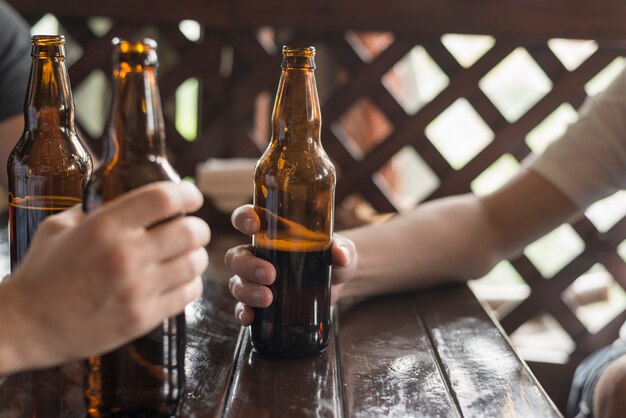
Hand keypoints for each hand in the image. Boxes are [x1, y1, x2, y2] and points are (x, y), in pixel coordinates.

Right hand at [1, 181, 209, 371]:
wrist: (26, 326)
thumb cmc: (41, 273)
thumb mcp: (59, 228)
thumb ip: (93, 210)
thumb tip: (124, 198)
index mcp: (106, 226)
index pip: (165, 198)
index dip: (187, 194)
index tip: (192, 198)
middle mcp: (126, 254)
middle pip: (191, 231)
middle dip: (199, 228)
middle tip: (194, 230)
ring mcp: (137, 289)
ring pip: (195, 263)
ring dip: (197, 256)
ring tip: (188, 256)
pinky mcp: (143, 317)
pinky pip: (188, 294)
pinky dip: (192, 284)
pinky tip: (181, 280)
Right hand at [225, 204, 356, 325]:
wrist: (338, 283)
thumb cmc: (333, 255)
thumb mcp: (342, 248)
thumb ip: (342, 249)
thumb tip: (340, 255)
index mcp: (272, 232)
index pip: (247, 218)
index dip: (243, 218)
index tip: (254, 225)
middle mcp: (258, 254)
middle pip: (236, 256)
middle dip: (248, 265)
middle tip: (270, 275)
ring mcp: (256, 279)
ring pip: (237, 282)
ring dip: (247, 291)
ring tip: (268, 299)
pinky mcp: (260, 301)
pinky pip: (242, 306)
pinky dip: (242, 312)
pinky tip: (250, 317)